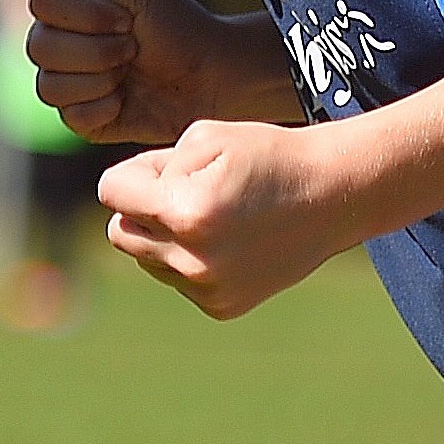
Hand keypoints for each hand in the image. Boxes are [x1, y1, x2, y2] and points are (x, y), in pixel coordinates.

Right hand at [26, 0, 291, 145]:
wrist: (211, 76)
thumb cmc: (176, 25)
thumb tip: (58, 32)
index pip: (42, 2)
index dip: (82, 14)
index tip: (125, 18)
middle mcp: (60, 35)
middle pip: (39, 46)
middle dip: (95, 51)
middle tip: (132, 48)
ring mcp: (66, 77)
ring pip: (48, 86)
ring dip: (99, 79)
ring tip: (129, 72)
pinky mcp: (79, 115)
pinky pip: (68, 116)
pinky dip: (103, 108)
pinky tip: (126, 99)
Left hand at [98, 120, 361, 318]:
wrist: (333, 196)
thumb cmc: (268, 155)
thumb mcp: (204, 136)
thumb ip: (150, 166)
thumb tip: (119, 198)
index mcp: (184, 212)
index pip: (110, 192)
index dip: (135, 173)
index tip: (168, 167)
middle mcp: (192, 260)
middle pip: (120, 233)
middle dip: (141, 209)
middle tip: (188, 189)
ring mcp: (207, 289)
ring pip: (147, 259)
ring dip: (164, 236)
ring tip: (214, 213)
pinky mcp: (221, 306)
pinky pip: (177, 279)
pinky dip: (190, 259)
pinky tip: (229, 239)